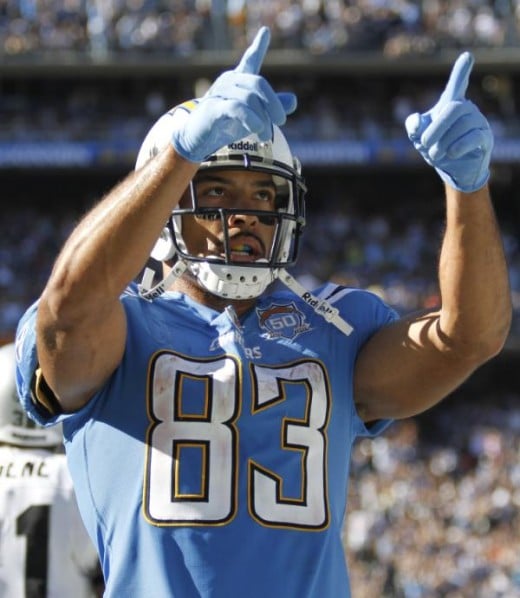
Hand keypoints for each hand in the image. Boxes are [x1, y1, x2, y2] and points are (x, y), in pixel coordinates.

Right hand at [171, 27, 296, 162]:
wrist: (198, 139)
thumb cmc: (225, 126)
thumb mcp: (252, 116)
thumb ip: (272, 108)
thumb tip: (293, 101)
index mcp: (238, 80)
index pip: (250, 59)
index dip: (258, 46)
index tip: (265, 32)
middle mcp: (229, 81)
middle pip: (258, 84)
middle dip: (274, 104)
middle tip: (281, 121)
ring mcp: (219, 93)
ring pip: (249, 99)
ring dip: (263, 119)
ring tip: (266, 136)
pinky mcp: (213, 108)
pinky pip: (237, 108)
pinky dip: (251, 119)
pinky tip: (257, 128)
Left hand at [405, 52, 492, 192]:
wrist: (452, 169)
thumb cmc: (436, 147)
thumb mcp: (418, 137)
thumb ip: (413, 126)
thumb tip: (416, 123)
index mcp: (451, 104)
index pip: (457, 85)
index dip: (461, 72)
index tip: (467, 56)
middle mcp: (467, 109)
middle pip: (453, 108)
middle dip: (436, 127)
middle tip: (423, 143)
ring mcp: (478, 122)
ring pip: (462, 125)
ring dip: (443, 142)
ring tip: (434, 154)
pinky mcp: (485, 138)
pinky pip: (473, 137)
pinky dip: (458, 146)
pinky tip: (450, 154)